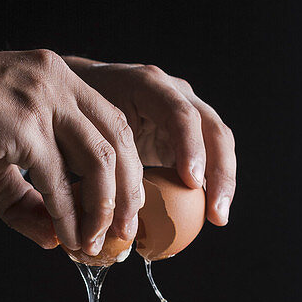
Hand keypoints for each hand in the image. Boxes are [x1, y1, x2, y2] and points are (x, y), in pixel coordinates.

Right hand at [0, 45, 143, 253]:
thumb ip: (27, 198)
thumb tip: (56, 239)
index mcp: (58, 78)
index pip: (113, 125)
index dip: (128, 171)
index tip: (126, 210)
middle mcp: (58, 82)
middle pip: (118, 142)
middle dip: (128, 194)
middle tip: (125, 236)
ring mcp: (42, 100)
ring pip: (99, 161)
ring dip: (103, 210)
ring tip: (96, 243)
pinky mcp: (22, 125)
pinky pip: (58, 180)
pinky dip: (68, 215)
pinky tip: (66, 239)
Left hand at [64, 57, 235, 225]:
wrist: (80, 94)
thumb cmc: (78, 114)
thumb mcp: (84, 128)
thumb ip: (98, 157)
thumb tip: (105, 212)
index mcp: (146, 85)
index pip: (180, 114)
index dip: (190, 148)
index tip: (192, 183)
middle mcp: (174, 91)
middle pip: (211, 127)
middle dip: (219, 171)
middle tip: (216, 211)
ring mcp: (186, 109)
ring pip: (219, 141)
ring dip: (222, 181)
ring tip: (218, 217)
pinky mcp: (189, 131)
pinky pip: (211, 154)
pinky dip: (212, 182)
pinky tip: (210, 212)